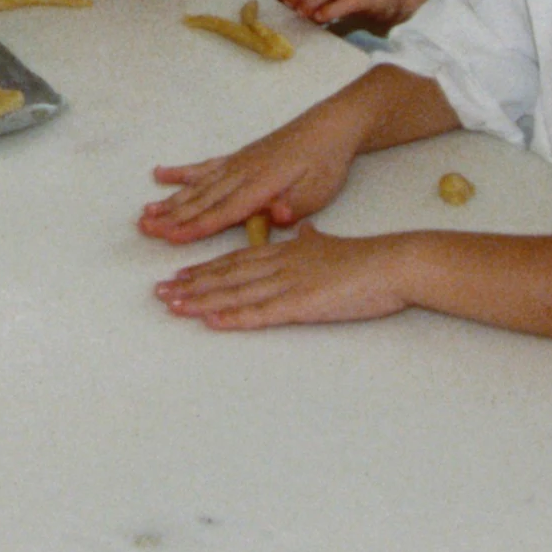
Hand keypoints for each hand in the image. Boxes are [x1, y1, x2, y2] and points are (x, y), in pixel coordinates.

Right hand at [141, 99, 367, 244]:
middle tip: (144, 227)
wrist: (329, 127)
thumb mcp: (319, 190)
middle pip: (202, 198)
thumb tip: (273, 217)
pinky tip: (161, 174)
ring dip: (171, 199)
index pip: (224, 210)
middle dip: (172, 215)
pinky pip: (205, 166)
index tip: (171, 237)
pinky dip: (182, 172)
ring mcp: (237, 163)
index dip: (196, 226)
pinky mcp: (238, 157)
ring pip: (198, 185)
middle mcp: (243, 172)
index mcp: (262, 184)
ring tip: (146, 211)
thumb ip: (293, 206)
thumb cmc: (325, 162)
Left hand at [154, 225, 417, 328]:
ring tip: (172, 305)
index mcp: (285, 252)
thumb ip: (311, 239)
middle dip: (191, 284)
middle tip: (160, 291)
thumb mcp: (330, 243)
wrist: (391, 263)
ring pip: (235, 292)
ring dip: (201, 300)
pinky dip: (233, 316)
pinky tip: (211, 321)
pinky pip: (260, 312)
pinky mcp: (301, 303)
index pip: (236, 261)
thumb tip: (303, 231)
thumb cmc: (365, 258)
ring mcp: (288, 284)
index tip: (180, 274)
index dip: (206, 269)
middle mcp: (279, 265)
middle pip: (227, 275)